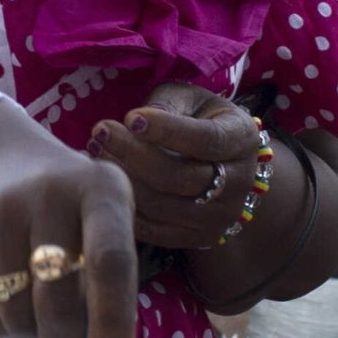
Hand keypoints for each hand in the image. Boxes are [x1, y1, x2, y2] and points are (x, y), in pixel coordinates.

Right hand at [0, 100, 140, 337]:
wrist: (3, 165)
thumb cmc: (76, 216)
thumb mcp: (108, 234)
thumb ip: (120, 298)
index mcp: (102, 190)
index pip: (110, 260)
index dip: (112, 320)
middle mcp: (50, 194)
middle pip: (56, 298)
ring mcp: (1, 211)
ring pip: (17, 313)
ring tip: (48, 332)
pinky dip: (7, 330)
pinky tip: (20, 311)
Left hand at [87, 84, 258, 249]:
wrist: (220, 162)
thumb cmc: (197, 119)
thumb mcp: (188, 99)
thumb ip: (166, 105)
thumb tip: (135, 123)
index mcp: (242, 139)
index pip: (205, 139)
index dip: (167, 130)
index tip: (131, 117)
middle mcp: (241, 183)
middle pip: (180, 177)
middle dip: (133, 154)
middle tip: (99, 133)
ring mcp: (221, 217)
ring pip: (163, 206)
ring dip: (122, 179)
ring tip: (95, 152)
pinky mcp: (199, 239)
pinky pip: (154, 230)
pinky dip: (125, 206)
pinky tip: (104, 182)